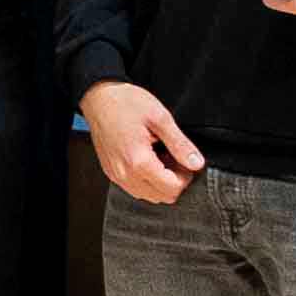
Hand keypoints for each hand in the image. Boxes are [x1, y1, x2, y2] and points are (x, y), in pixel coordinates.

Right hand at [81, 79, 204, 204]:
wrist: (99, 98)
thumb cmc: (126, 103)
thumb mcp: (160, 118)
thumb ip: (180, 144)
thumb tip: (197, 163)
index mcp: (138, 161)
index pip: (172, 189)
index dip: (185, 176)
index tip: (184, 159)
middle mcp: (125, 174)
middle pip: (162, 197)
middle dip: (174, 181)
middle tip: (173, 157)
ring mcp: (116, 175)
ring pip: (148, 196)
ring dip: (160, 182)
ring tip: (160, 157)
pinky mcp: (111, 173)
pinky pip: (134, 188)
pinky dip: (146, 180)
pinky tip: (146, 159)